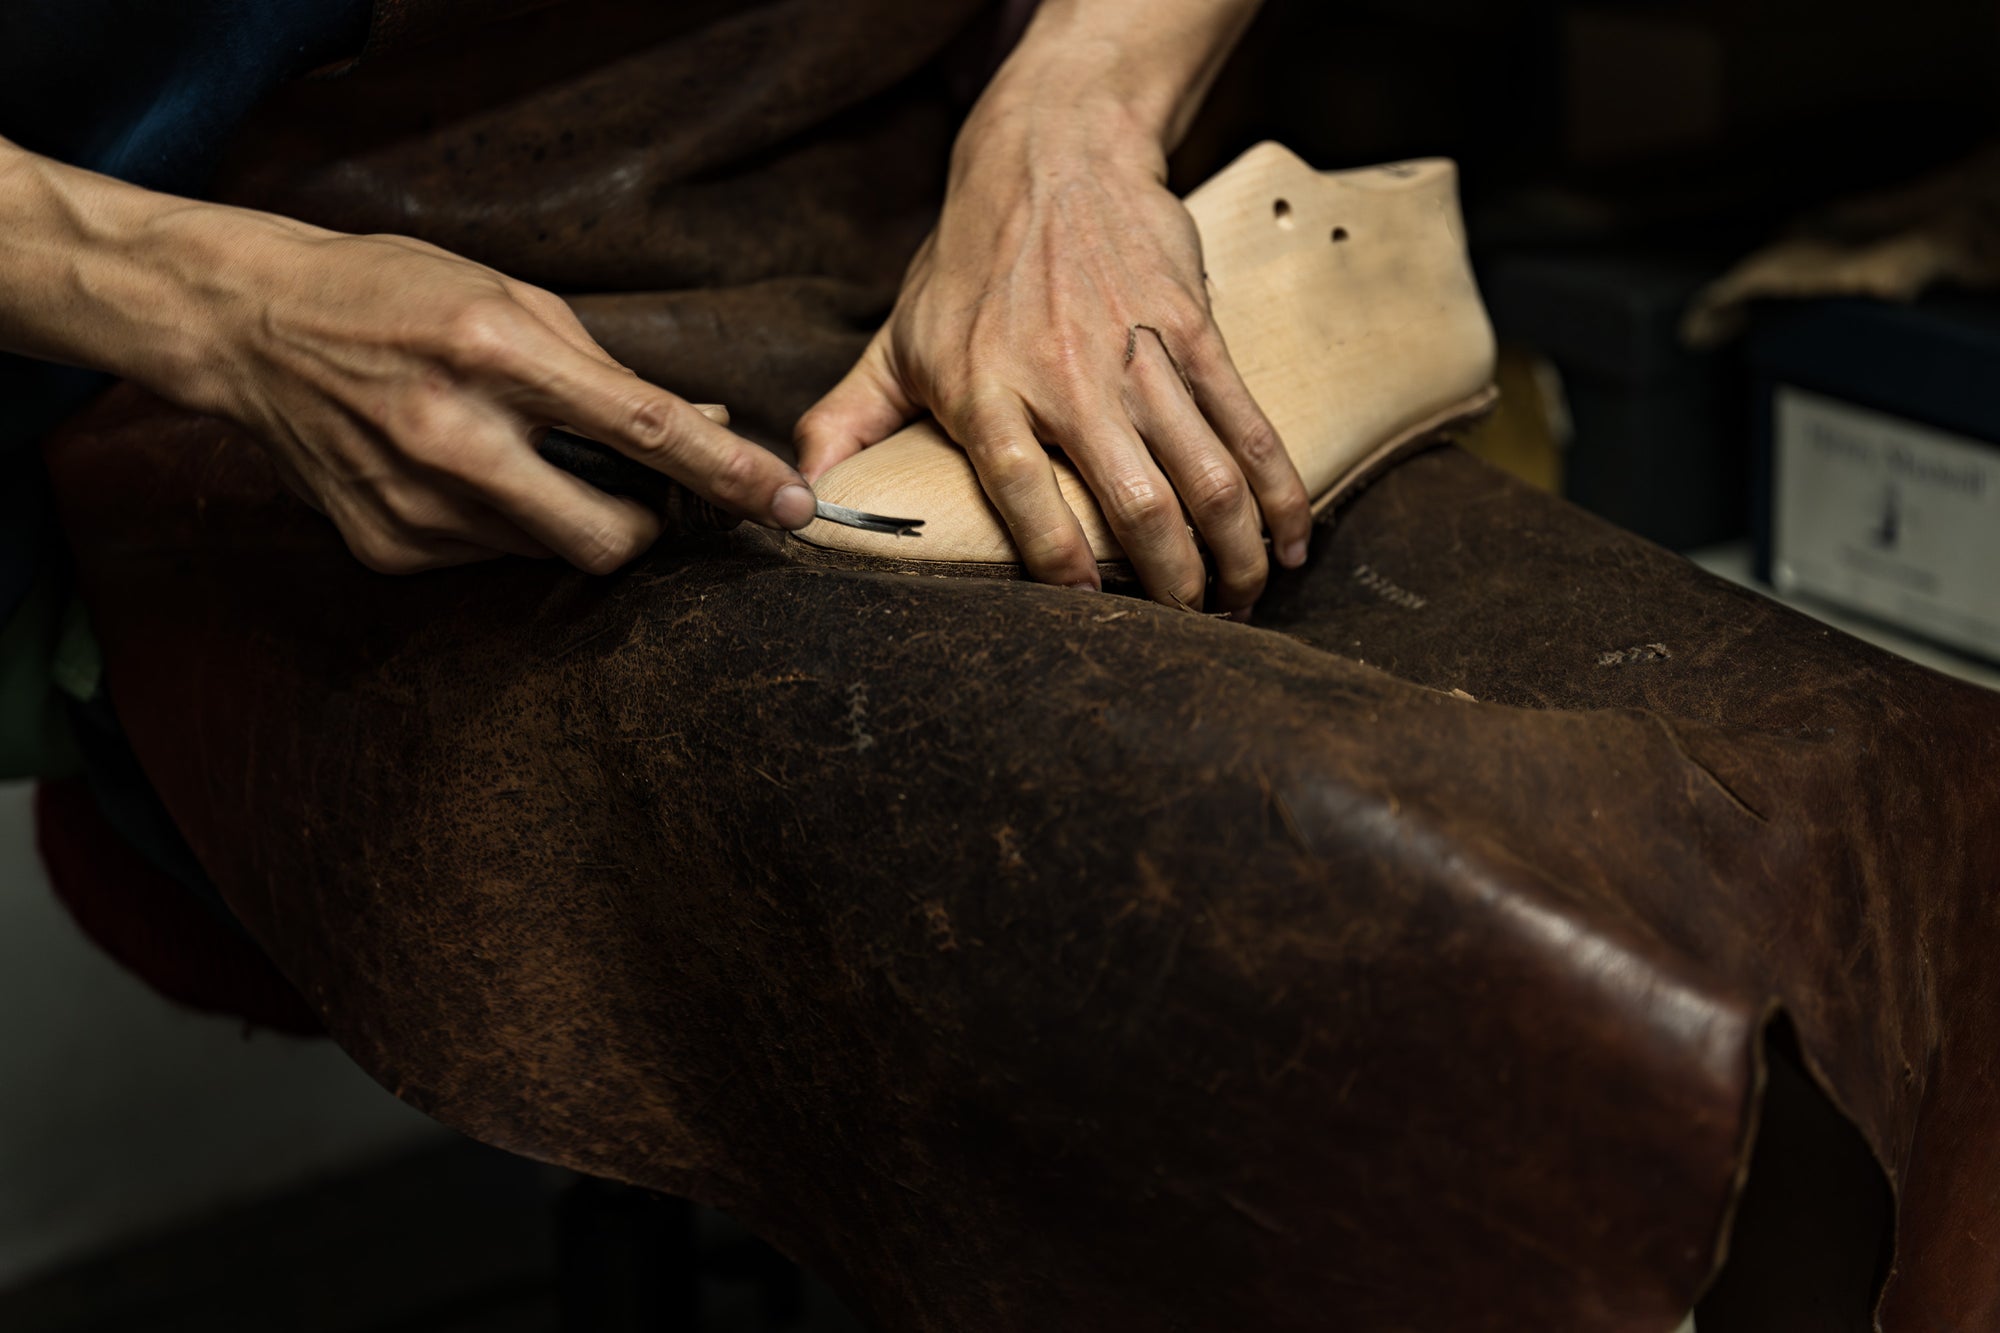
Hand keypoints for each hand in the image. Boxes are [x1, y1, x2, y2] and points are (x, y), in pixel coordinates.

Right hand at [180, 223, 816, 573]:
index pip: (645, 431)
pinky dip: (504, 524)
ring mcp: (414, 504)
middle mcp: (454, 437)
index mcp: (494, 352)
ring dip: (566, 515)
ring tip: (518, 453)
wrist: (248, 326)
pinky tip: (457, 471)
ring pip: (552, 554)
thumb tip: (706, 432)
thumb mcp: (511, 297)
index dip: (729, 476)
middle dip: (647, 526)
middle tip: (640, 490)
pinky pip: (491, 559)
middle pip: (609, 538)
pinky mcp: (386, 548)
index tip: (792, 505)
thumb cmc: (393, 294)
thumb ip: (609, 375)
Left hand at [795, 3, 1306, 616]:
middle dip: (1173, 581)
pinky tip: (1288, 543)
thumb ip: (845, 422)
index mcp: (985, 388)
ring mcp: (1138, 353)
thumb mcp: (893, 340)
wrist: (1050, 152)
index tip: (1086, 609)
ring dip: (1233, 551)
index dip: (1059, 560)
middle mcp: (1065, 375)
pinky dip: (1278, 491)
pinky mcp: (1193, 330)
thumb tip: (800, 498)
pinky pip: (1246, 424)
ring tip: (1241, 601)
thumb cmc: (968, 262)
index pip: (1023, 490)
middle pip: (1137, 500)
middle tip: (1188, 628)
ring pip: (1206, 473)